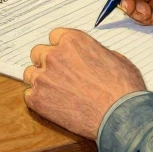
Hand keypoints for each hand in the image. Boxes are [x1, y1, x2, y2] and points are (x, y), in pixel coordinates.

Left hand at [23, 28, 145, 138]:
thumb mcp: (114, 58)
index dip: (59, 48)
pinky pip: (29, 95)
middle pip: (38, 53)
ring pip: (30, 74)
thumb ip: (93, 53)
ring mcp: (44, 77)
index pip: (54, 36)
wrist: (120, 115)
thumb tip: (90, 57)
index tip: (64, 56)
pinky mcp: (38, 99)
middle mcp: (54, 55)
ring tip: (56, 92)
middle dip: (46, 62)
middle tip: (59, 75)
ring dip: (40, 80)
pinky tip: (54, 105)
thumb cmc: (123, 88)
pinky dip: (39, 100)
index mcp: (72, 40)